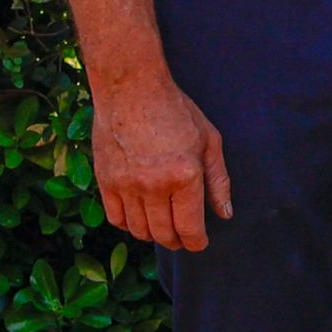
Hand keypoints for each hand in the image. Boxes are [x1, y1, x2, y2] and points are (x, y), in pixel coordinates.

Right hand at [91, 72, 231, 250]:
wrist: (132, 89)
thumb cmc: (176, 111)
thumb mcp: (209, 139)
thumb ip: (218, 180)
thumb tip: (225, 214)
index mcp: (185, 175)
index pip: (190, 228)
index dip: (196, 242)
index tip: (199, 243)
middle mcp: (155, 186)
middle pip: (164, 234)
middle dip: (176, 241)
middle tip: (182, 236)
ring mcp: (127, 186)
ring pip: (140, 231)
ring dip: (154, 234)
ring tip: (163, 226)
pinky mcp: (106, 182)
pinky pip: (117, 219)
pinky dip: (130, 225)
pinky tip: (140, 216)